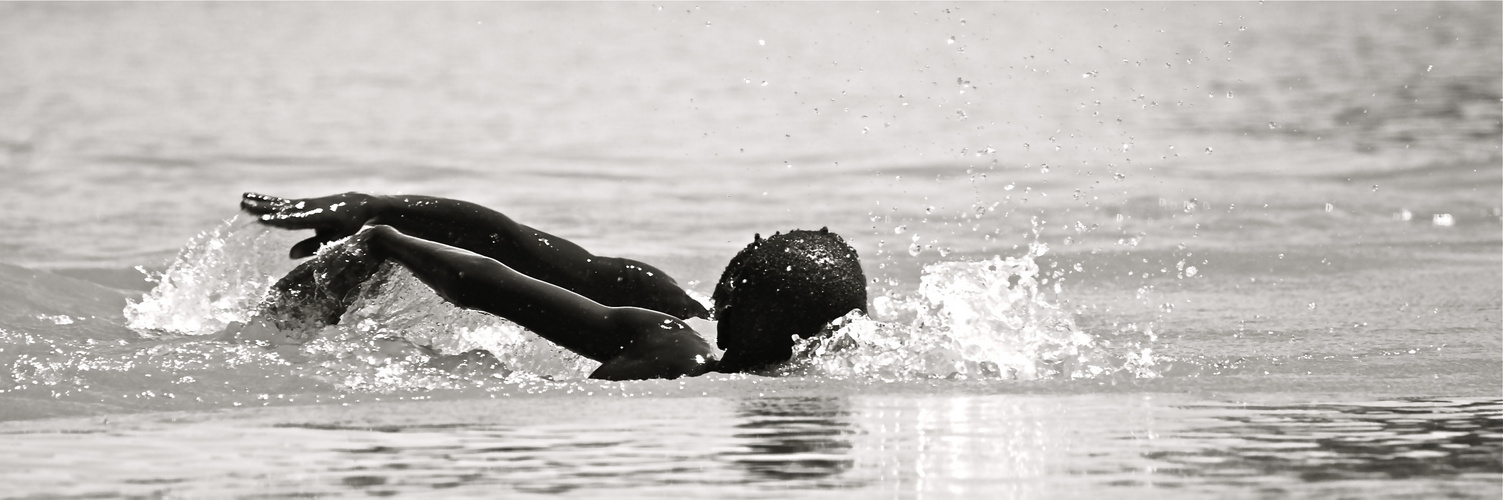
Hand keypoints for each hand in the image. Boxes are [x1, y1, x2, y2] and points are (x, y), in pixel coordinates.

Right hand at [241, 192, 375, 258]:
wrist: (358, 204)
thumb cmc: (349, 225)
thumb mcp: (336, 238)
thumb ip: (314, 246)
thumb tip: (290, 255)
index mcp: (320, 216)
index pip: (295, 220)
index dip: (278, 221)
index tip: (261, 220)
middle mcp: (309, 207)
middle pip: (283, 209)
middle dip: (263, 208)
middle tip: (244, 206)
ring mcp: (304, 203)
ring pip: (279, 203)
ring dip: (260, 202)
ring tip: (242, 199)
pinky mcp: (302, 203)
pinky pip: (282, 202)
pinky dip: (267, 200)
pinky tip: (252, 198)